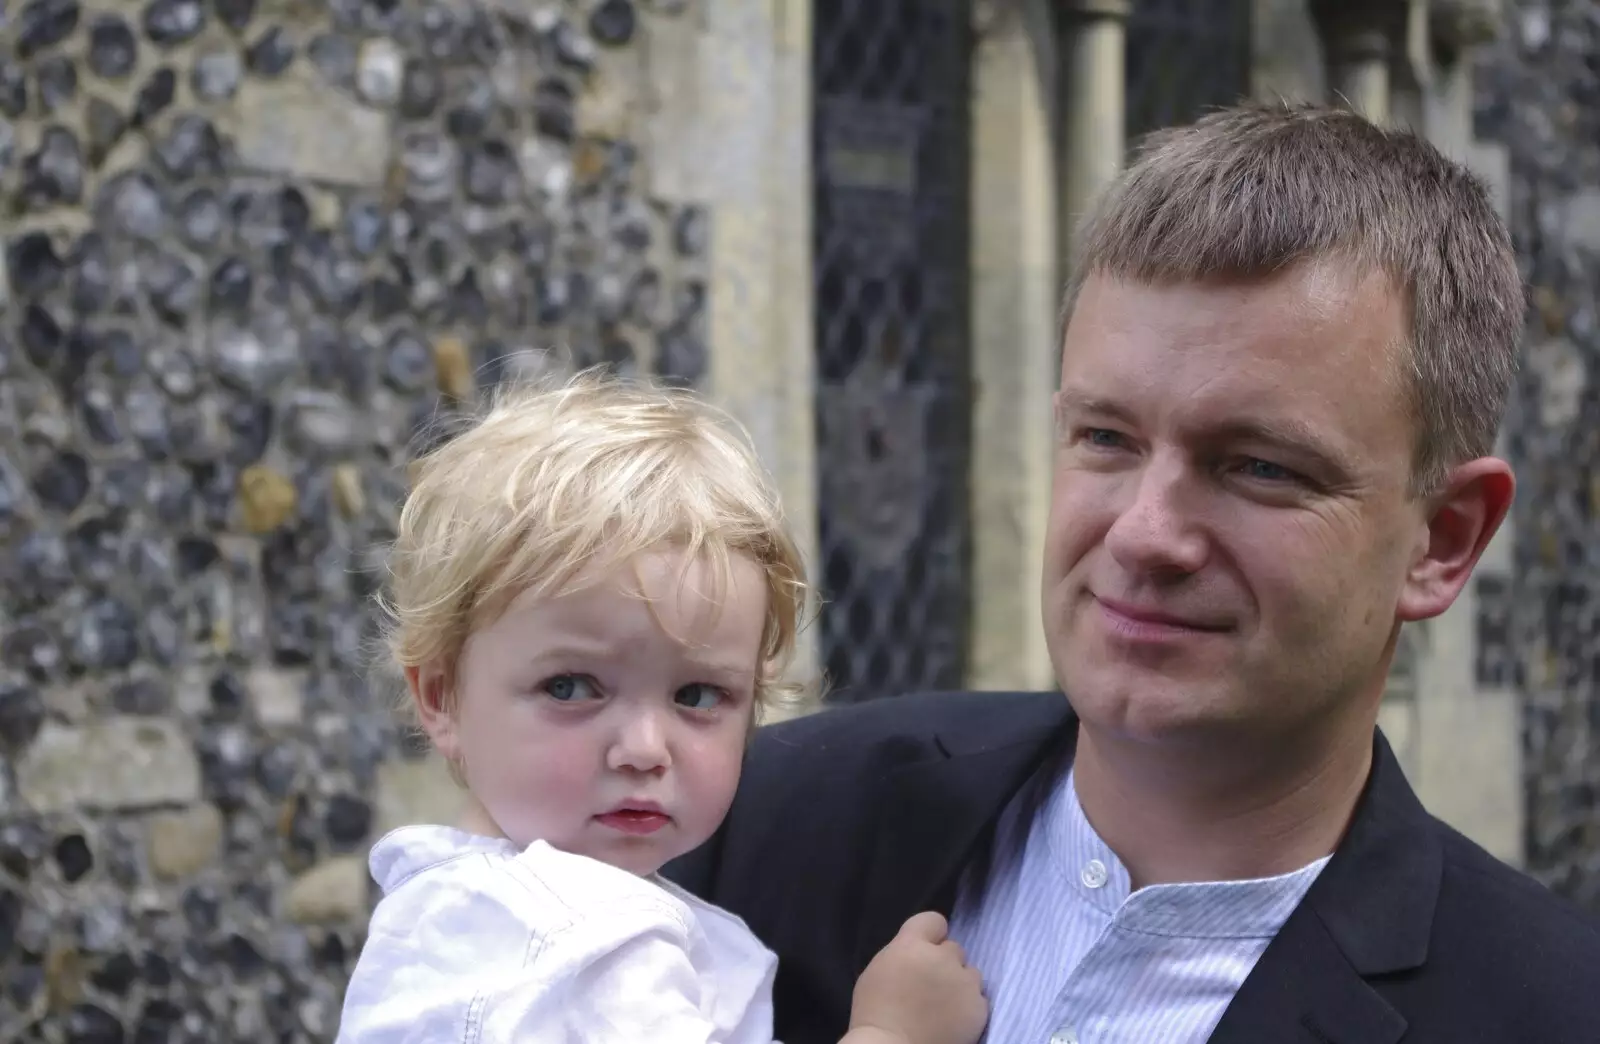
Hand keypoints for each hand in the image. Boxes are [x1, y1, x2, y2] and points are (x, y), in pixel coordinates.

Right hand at [846, 912, 988, 1043]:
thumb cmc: (876, 1013)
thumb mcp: (879, 969)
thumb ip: (902, 952)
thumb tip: (917, 951)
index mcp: (912, 945)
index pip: (934, 920)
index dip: (931, 935)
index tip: (926, 950)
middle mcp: (942, 957)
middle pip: (953, 949)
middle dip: (944, 963)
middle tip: (930, 986)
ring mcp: (964, 982)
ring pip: (970, 973)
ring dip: (959, 983)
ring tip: (943, 1005)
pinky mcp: (979, 1007)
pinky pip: (979, 998)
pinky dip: (968, 1007)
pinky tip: (953, 1020)